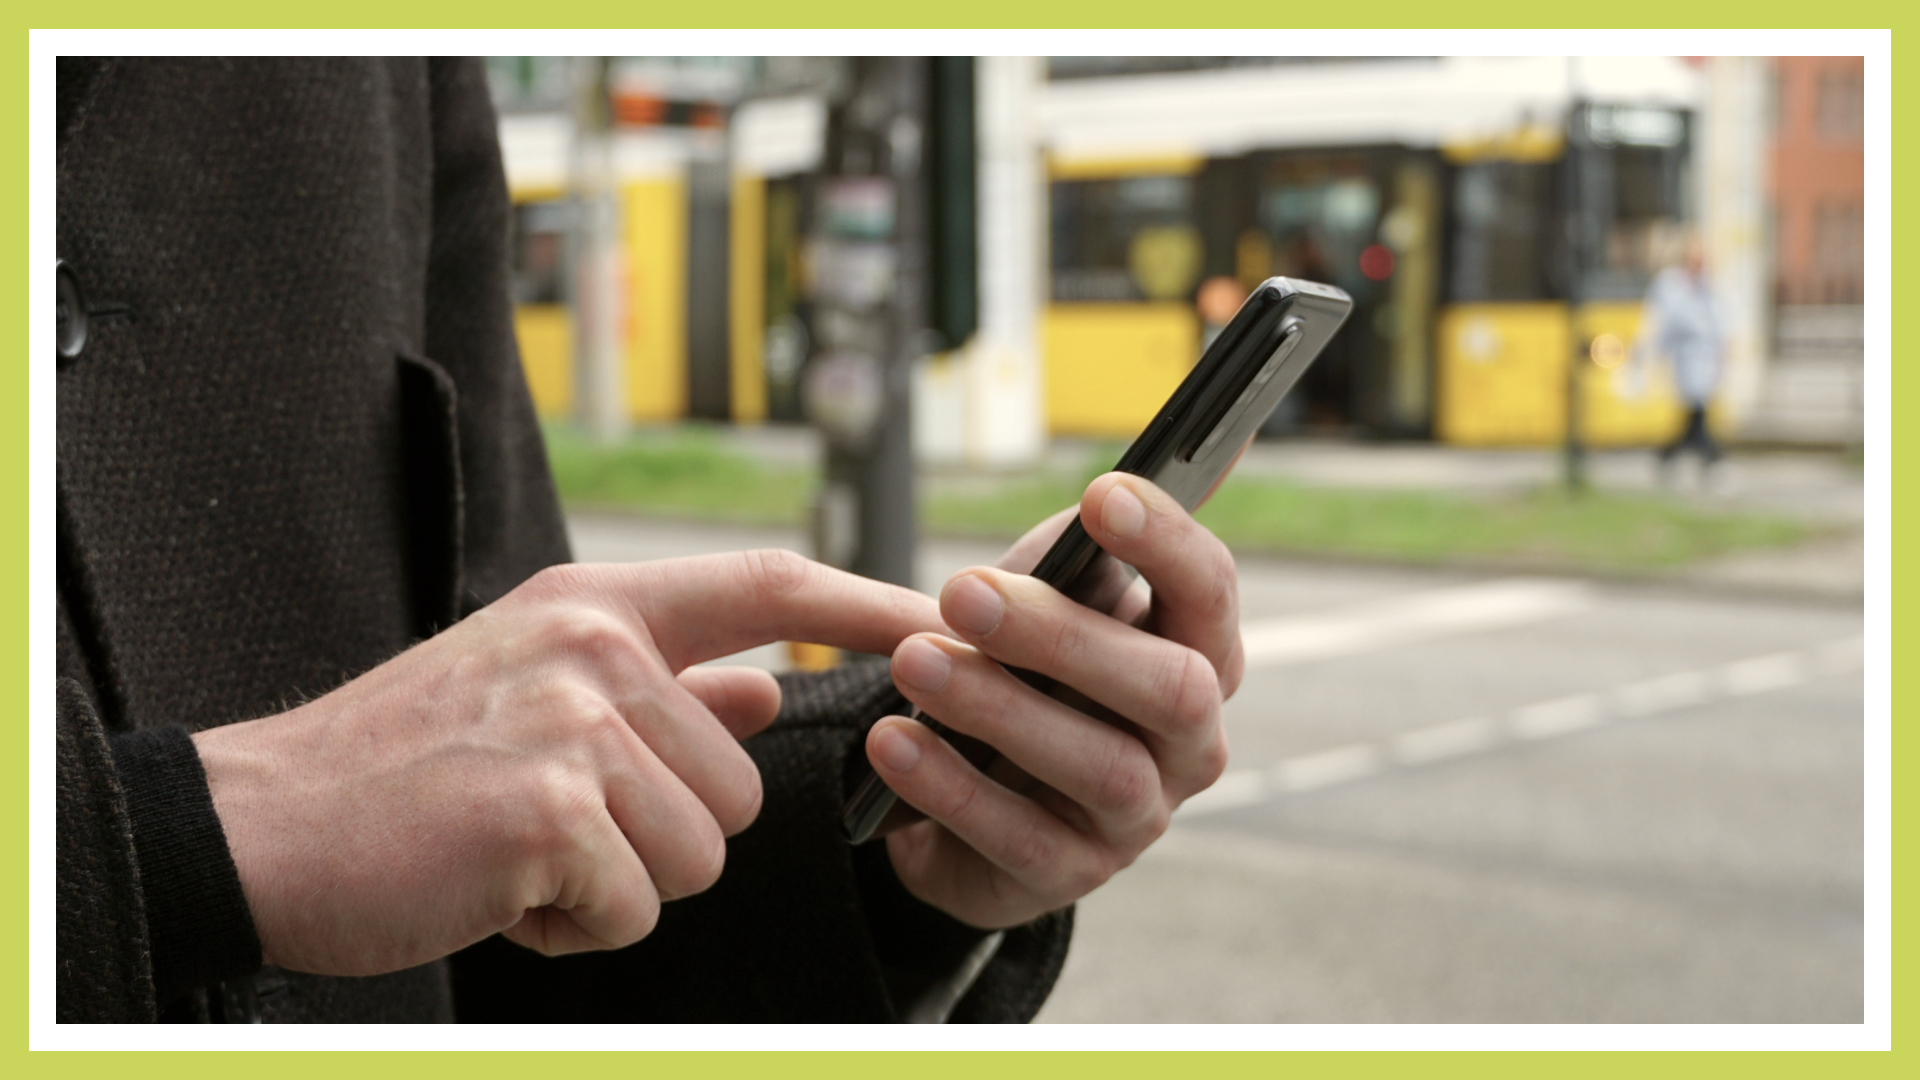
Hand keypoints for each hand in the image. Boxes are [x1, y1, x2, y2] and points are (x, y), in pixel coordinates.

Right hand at [193, 551, 942, 975]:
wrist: (263, 823)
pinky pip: (637, 903)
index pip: (767, 586)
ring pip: (701, 852)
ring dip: (622, 884)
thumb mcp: (537, 693)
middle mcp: (593, 649)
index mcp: (597, 608)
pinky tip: (503, 891)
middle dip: (664, 836)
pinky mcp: (549, 811)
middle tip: (552, 826)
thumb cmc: (404, 768)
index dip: (866, 603)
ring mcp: (572, 725)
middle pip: (740, 784)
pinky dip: (578, 926)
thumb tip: (772, 691)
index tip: (942, 618)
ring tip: (523, 855)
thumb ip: (667, 688)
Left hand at [867, 473, 1241, 928]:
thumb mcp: (1036, 602)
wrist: (958, 788)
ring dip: (999, 708)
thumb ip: (1066, 559)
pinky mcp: (1070, 875)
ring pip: (1099, 765)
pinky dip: (949, 785)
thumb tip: (1091, 515)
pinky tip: (892, 740)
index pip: (1210, 592)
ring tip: (912, 662)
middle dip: (1064, 634)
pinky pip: (1018, 836)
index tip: (1102, 493)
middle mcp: (1189, 742)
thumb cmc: (1018, 672)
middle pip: (1171, 687)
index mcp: (1196, 655)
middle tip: (962, 593)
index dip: (1168, 542)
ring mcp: (1138, 817)